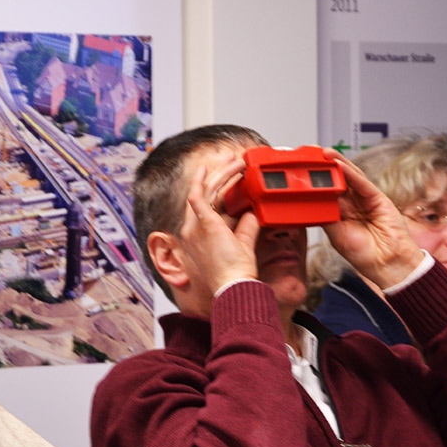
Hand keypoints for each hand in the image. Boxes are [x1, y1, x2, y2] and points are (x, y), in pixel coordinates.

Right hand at [178, 159, 261, 294]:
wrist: (233, 286)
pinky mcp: (203, 225)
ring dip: (219, 173)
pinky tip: (210, 168)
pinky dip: (202, 180)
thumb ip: (246, 226)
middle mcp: (193, 230)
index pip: (206, 205)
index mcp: (201, 235)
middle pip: (204, 194)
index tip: (229, 176)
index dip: (217, 187)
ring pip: (204, 190)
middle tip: (231, 160)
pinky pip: (198, 196)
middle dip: (218, 174)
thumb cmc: (235, 273)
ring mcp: (195, 227)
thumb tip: (254, 211)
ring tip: (235, 161)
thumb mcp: (242, 244)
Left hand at [320, 148, 423, 288]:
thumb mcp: (336, 235)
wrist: (386, 263)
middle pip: (337, 181)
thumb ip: (325, 216)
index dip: (315, 182)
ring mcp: (365, 200)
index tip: (301, 172)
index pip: (326, 193)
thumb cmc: (364, 255)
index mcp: (341, 215)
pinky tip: (340, 165)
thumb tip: (309, 202)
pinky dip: (351, 173)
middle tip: (310, 155)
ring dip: (337, 164)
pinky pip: (362, 183)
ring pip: (350, 177)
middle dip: (325, 169)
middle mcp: (352, 205)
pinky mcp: (377, 198)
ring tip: (324, 154)